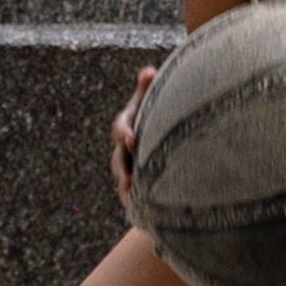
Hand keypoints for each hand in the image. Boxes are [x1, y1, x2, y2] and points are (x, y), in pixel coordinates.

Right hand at [109, 62, 157, 215]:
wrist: (166, 144)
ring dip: (129, 191)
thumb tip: (148, 71)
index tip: (133, 140)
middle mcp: (126, 148)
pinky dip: (139, 205)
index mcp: (129, 125)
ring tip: (133, 200)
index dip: (125, 133)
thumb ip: (147, 88)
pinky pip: (137, 197)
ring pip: (126, 180)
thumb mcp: (152, 100)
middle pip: (119, 160)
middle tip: (128, 182)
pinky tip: (145, 214)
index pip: (121, 127)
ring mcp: (131, 167)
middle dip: (123, 171)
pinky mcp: (140, 185)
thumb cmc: (157, 113)